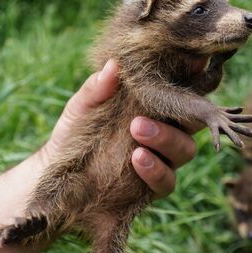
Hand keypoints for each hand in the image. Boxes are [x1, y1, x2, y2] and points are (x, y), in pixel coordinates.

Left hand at [38, 59, 195, 198]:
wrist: (56, 175)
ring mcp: (162, 161)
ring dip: (167, 140)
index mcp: (153, 109)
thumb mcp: (80, 108)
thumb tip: (114, 64)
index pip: (182, 92)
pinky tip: (137, 159)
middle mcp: (164, 133)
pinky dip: (156, 170)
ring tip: (137, 134)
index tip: (194, 64)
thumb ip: (96, 89)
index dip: (193, 77)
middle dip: (185, 113)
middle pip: (194, 121)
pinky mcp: (153, 188)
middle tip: (143, 116)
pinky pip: (167, 181)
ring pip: (186, 149)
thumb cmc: (73, 134)